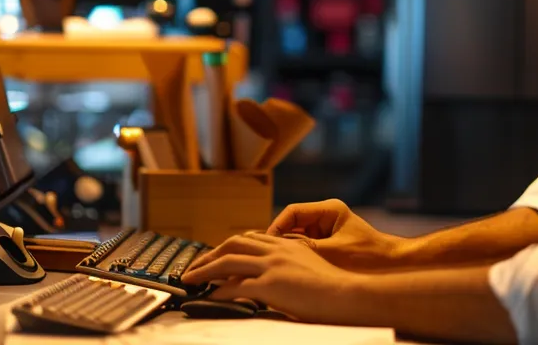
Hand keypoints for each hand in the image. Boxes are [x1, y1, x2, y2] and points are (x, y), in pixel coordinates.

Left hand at [180, 232, 373, 325]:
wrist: (346, 295)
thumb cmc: (334, 288)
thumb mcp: (308, 268)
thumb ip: (288, 267)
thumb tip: (270, 279)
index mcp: (286, 245)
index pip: (249, 239)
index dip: (228, 247)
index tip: (216, 256)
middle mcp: (276, 250)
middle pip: (232, 244)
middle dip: (209, 255)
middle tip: (194, 266)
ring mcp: (272, 266)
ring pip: (227, 261)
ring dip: (204, 270)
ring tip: (190, 279)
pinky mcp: (271, 285)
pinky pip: (235, 287)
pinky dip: (218, 291)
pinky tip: (209, 297)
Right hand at [263, 199, 410, 269]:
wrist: (394, 267)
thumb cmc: (369, 257)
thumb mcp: (332, 253)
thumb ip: (303, 249)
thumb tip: (275, 250)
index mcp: (329, 210)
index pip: (292, 212)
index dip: (276, 228)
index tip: (266, 246)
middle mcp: (326, 216)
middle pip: (292, 224)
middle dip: (279, 241)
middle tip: (265, 258)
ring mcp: (326, 230)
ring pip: (297, 238)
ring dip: (287, 251)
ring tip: (274, 265)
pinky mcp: (328, 244)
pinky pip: (306, 248)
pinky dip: (298, 258)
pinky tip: (289, 271)